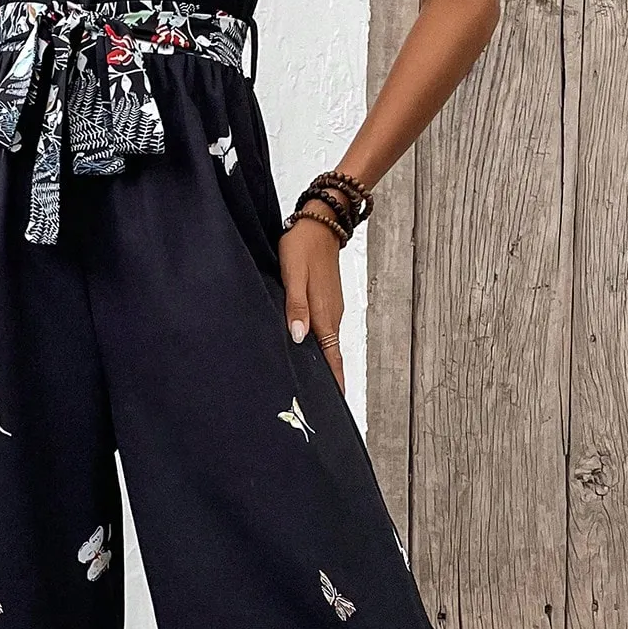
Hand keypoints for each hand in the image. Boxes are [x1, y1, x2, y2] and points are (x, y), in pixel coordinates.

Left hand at [280, 204, 346, 389]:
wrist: (321, 222)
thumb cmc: (302, 247)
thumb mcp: (293, 275)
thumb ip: (296, 307)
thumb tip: (297, 337)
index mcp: (323, 315)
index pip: (332, 358)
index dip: (334, 382)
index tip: (334, 405)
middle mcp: (331, 316)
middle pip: (331, 357)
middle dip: (328, 380)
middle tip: (318, 406)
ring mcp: (331, 309)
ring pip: (327, 345)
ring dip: (323, 364)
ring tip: (313, 386)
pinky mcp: (327, 302)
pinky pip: (325, 332)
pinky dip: (320, 347)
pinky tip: (308, 352)